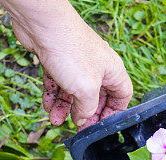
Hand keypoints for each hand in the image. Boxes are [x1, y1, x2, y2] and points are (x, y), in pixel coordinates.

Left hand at [2, 0, 132, 127]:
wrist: (43, 25)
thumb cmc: (71, 51)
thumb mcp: (86, 89)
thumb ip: (87, 109)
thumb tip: (82, 120)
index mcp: (112, 71)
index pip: (121, 97)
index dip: (113, 113)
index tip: (100, 126)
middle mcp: (97, 67)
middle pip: (96, 97)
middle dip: (85, 113)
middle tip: (77, 128)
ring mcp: (77, 63)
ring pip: (74, 92)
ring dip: (65, 108)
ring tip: (55, 120)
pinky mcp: (58, 60)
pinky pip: (58, 83)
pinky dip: (53, 96)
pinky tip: (47, 107)